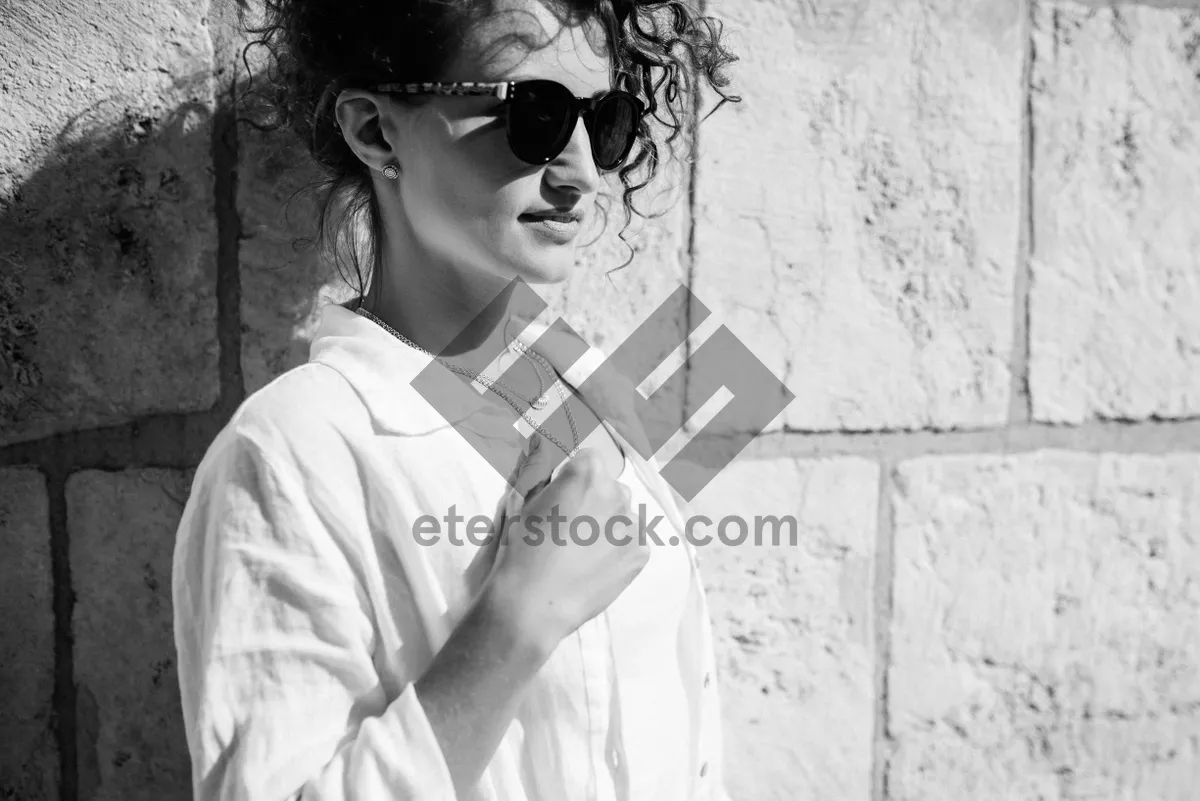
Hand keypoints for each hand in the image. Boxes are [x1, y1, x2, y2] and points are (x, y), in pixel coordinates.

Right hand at [485, 436, 647, 648]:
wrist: (533, 604)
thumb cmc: (521, 550)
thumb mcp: (524, 501)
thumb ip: (544, 474)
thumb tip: (548, 452)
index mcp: (587, 473)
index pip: (589, 460)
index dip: (574, 478)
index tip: (564, 497)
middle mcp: (616, 493)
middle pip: (610, 487)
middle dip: (595, 500)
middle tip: (571, 528)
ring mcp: (632, 525)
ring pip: (623, 516)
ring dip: (608, 525)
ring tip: (583, 552)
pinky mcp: (640, 554)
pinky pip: (633, 542)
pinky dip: (619, 551)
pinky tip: (596, 567)